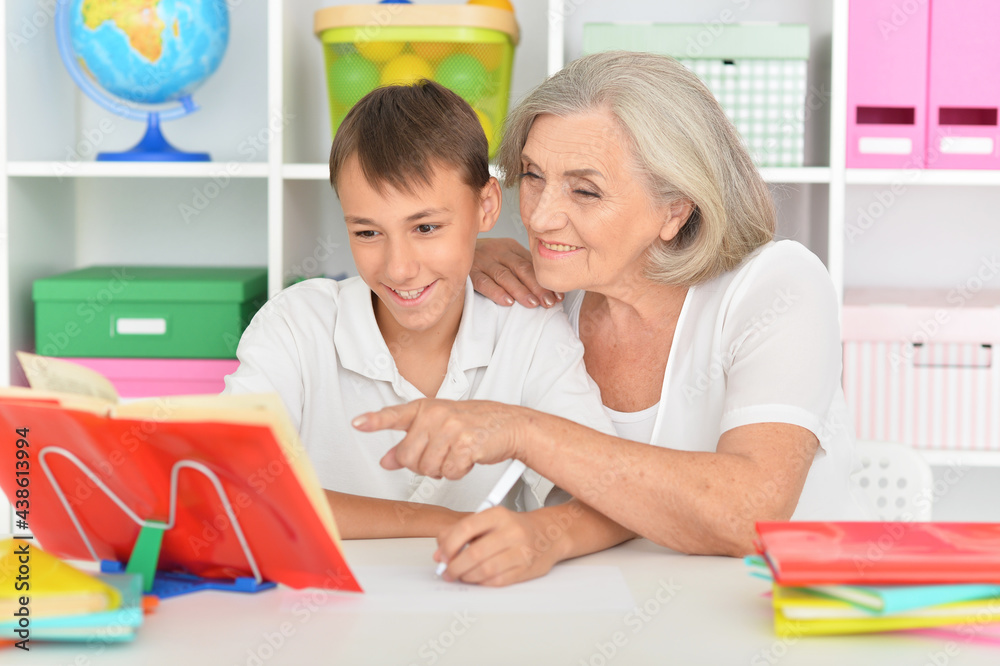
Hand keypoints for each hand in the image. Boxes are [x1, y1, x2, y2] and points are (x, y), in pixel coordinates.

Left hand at [352, 399, 525, 479]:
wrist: (509, 425)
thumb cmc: (474, 425)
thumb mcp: (439, 428)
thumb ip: (411, 443)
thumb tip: (387, 460)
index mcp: (426, 408)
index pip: (395, 415)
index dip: (374, 421)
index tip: (358, 423)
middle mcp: (436, 415)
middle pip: (409, 457)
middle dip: (421, 465)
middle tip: (439, 457)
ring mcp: (451, 428)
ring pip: (428, 468)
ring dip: (441, 470)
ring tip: (455, 455)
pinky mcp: (466, 444)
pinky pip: (449, 472)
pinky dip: (457, 472)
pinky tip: (466, 459)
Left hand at [435, 507, 561, 585]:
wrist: (549, 533)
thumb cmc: (514, 527)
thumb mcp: (488, 521)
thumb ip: (460, 532)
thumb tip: (440, 553)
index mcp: (498, 515)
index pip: (466, 528)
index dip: (449, 545)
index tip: (442, 555)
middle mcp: (512, 531)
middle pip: (474, 553)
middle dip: (455, 566)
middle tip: (447, 571)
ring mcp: (522, 551)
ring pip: (486, 570)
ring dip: (467, 576)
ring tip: (462, 575)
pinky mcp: (527, 568)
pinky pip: (498, 581)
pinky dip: (482, 583)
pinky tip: (478, 579)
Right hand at [471, 238, 560, 308]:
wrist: (450, 249)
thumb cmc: (484, 259)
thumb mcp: (504, 258)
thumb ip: (521, 268)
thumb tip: (548, 288)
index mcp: (509, 247)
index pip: (531, 265)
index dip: (545, 281)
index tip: (558, 297)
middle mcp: (497, 251)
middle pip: (521, 269)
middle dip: (537, 287)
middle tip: (549, 302)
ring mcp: (482, 260)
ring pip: (504, 276)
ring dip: (520, 291)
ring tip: (533, 304)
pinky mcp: (468, 272)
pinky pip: (483, 282)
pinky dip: (496, 292)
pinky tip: (507, 302)